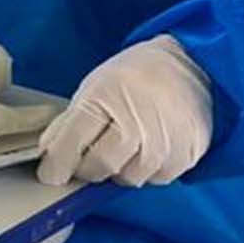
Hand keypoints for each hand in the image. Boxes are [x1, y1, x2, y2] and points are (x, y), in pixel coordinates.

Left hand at [36, 35, 213, 187]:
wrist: (193, 64)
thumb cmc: (137, 76)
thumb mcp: (96, 86)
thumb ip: (70, 123)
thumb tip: (50, 158)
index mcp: (106, 95)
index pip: (72, 141)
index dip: (56, 164)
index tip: (51, 174)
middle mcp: (137, 118)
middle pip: (99, 166)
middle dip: (88, 168)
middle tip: (90, 157)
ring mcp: (165, 138)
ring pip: (128, 178)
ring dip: (120, 170)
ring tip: (126, 146)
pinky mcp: (187, 152)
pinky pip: (156, 179)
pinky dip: (147, 170)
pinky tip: (149, 149)